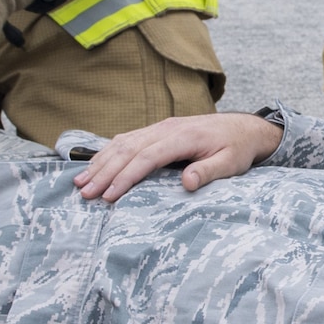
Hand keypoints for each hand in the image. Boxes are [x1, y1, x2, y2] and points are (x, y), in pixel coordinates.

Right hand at [74, 112, 283, 201]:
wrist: (243, 128)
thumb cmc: (237, 148)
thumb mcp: (231, 163)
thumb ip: (209, 172)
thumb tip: (187, 183)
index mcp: (183, 136)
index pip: (147, 157)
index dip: (126, 176)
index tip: (109, 195)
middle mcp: (166, 128)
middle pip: (128, 150)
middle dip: (104, 172)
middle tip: (85, 193)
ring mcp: (160, 127)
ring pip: (123, 143)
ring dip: (100, 162)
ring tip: (80, 182)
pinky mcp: (157, 130)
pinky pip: (128, 140)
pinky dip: (108, 153)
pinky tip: (95, 166)